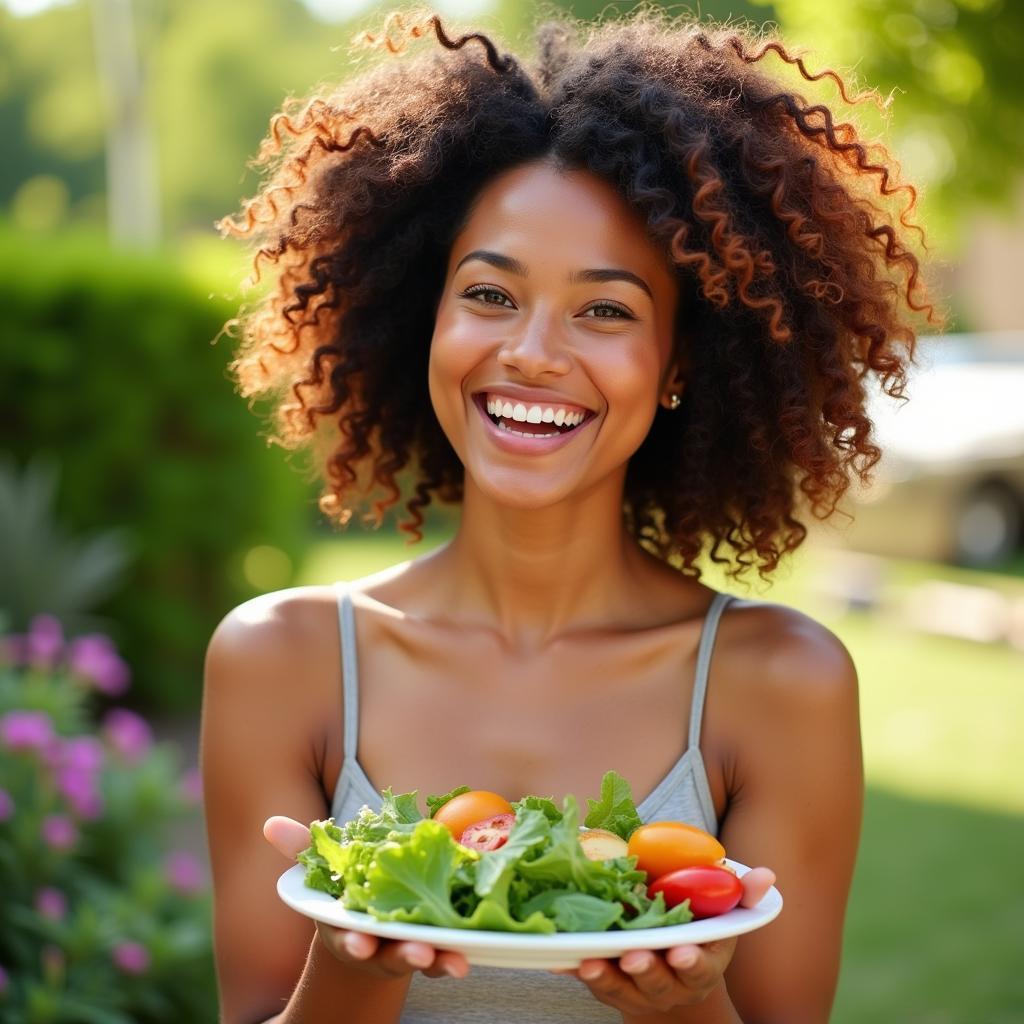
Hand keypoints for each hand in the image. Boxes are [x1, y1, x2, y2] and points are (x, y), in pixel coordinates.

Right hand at [263, 816, 469, 979]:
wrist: (369, 924)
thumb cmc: (347, 890)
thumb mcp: (325, 873)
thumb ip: (303, 849)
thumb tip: (270, 824)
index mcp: (348, 928)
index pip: (348, 939)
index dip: (354, 942)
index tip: (360, 943)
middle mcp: (377, 945)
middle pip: (389, 954)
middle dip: (403, 954)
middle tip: (419, 952)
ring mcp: (404, 949)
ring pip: (421, 957)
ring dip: (437, 959)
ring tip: (456, 960)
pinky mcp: (432, 948)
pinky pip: (446, 956)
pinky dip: (456, 957)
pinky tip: (470, 957)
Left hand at [556, 867, 775, 1014]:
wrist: (672, 979)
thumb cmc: (696, 932)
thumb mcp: (721, 916)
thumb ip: (740, 894)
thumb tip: (766, 874)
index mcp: (702, 964)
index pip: (700, 967)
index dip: (691, 962)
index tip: (679, 952)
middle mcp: (671, 984)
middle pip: (659, 983)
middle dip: (646, 970)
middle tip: (633, 955)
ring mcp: (638, 991)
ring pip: (622, 990)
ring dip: (606, 976)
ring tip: (589, 960)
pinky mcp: (609, 988)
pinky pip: (591, 983)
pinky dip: (574, 970)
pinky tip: (558, 958)